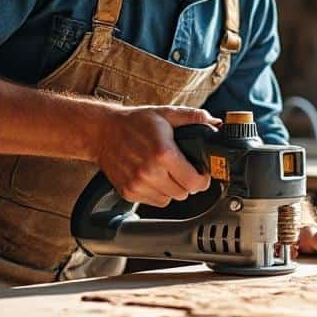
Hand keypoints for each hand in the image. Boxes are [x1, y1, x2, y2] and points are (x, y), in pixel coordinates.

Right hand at [96, 106, 220, 206]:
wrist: (102, 131)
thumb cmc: (133, 123)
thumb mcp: (166, 114)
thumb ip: (193, 118)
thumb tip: (215, 123)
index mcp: (163, 153)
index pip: (194, 181)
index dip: (202, 178)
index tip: (201, 173)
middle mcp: (150, 172)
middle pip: (184, 193)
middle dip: (188, 182)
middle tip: (183, 170)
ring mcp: (137, 184)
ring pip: (170, 199)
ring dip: (173, 188)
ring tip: (166, 172)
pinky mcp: (128, 192)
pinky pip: (155, 201)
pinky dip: (158, 192)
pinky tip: (153, 177)